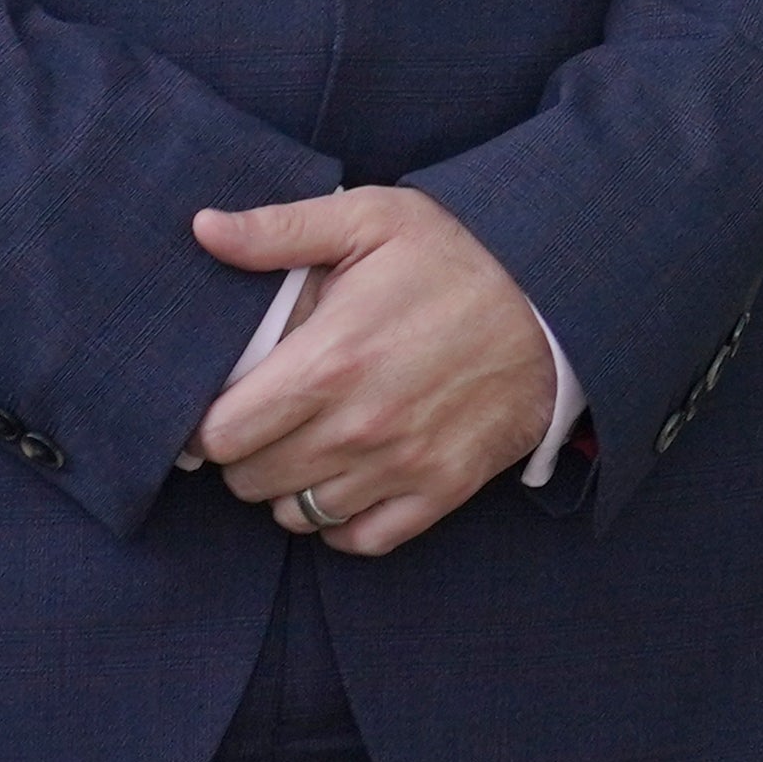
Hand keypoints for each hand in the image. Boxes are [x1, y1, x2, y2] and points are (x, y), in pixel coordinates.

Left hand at [189, 187, 558, 558]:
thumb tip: (203, 229)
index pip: (220, 436)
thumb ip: (281, 229)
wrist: (559, 303)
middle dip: (246, 455)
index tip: (223, 406)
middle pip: (249, 482)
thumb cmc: (457, 258)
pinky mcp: (439, 489)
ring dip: (290, 487)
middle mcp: (358, 426)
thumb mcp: (373, 221)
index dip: (208, 425)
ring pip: (297, 515)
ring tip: (307, 447)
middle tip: (267, 421)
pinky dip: (342, 521)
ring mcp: (400, 465)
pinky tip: (349, 479)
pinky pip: (359, 540)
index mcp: (329, 362)